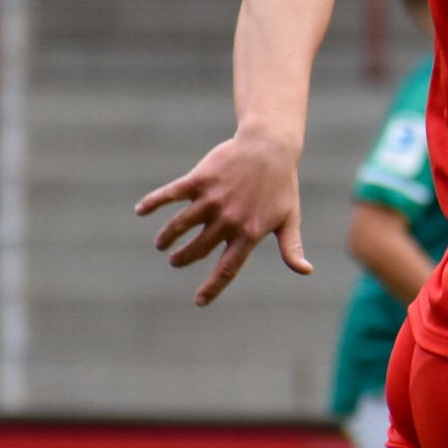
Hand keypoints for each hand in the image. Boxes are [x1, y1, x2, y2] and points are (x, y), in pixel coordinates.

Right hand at [137, 128, 307, 306]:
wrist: (269, 147)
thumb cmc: (281, 186)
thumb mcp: (289, 219)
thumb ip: (291, 247)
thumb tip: (306, 271)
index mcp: (249, 233)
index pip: (227, 269)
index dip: (213, 287)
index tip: (199, 301)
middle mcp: (228, 220)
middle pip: (198, 249)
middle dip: (183, 259)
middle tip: (176, 261)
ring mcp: (212, 199)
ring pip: (180, 226)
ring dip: (167, 238)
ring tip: (162, 244)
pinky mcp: (200, 180)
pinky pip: (170, 194)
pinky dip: (153, 202)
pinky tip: (141, 210)